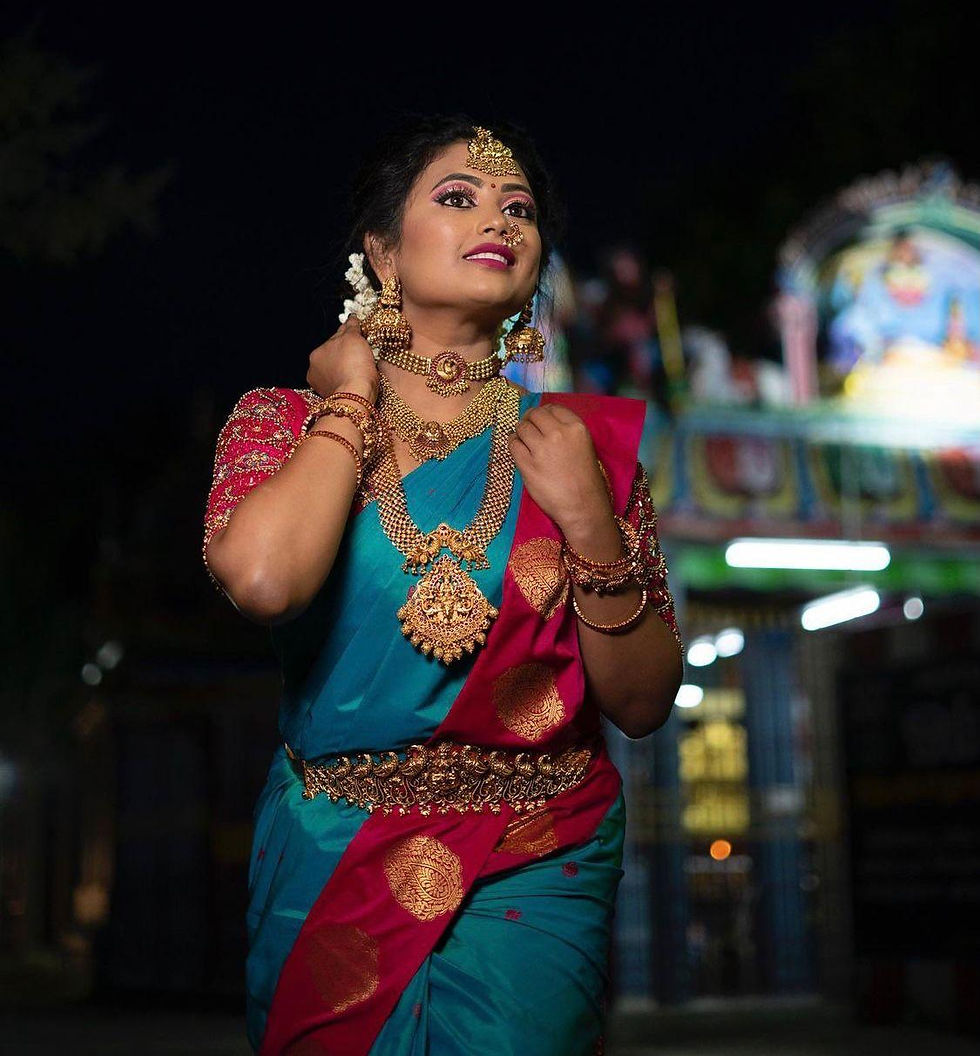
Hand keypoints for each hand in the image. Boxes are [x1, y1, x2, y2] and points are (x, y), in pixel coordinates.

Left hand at [307, 317, 378, 399]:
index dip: (349, 336)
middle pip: (333, 355)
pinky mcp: (328, 397)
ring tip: (357, 370)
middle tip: (360, 355)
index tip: (358, 337)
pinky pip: (337, 384)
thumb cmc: (355, 367)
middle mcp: (314, 368)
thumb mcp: (354, 339)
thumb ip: (351, 327)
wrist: (356, 395)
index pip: (335, 339)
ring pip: (334, 369)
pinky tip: (352, 381)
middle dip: (344, 353)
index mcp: (317, 352)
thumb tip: (351, 319)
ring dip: (343, 368)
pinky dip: (343, 381)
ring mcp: (320, 385)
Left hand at [507, 404, 613, 534]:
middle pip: (534, 415)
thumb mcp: (584, 446)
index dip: (543, 412)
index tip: (539, 419)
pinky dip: (513, 444)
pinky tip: (517, 449)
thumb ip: (567, 431)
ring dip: (520, 432)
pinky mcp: (527, 464)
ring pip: (522, 428)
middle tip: (527, 427)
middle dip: (529, 419)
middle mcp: (558, 434)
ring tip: (522, 440)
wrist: (583, 506)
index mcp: (576, 428)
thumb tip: (543, 420)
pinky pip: (513, 445)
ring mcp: (541, 449)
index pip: (553, 408)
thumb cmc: (586, 480)